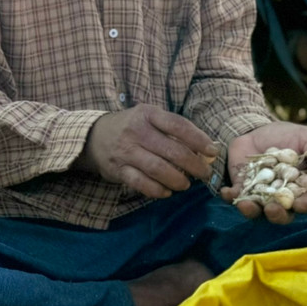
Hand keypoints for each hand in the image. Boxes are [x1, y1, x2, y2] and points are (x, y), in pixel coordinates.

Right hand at [76, 106, 218, 198]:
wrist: (94, 136)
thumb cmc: (132, 127)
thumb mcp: (150, 118)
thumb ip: (173, 131)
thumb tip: (205, 150)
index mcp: (148, 114)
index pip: (178, 125)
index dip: (199, 139)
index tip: (212, 151)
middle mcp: (136, 131)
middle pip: (172, 150)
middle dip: (193, 165)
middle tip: (203, 173)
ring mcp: (126, 151)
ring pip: (158, 169)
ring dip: (177, 179)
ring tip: (186, 184)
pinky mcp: (118, 170)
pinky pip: (141, 183)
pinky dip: (157, 190)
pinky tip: (167, 192)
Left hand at [220, 122, 306, 223]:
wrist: (259, 128)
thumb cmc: (289, 135)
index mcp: (301, 187)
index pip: (306, 201)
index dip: (305, 205)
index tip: (302, 205)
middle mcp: (281, 196)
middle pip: (282, 214)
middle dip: (278, 215)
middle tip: (273, 209)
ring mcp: (260, 194)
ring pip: (258, 210)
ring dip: (252, 211)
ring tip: (246, 206)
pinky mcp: (241, 188)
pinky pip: (236, 197)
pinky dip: (231, 197)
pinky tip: (227, 192)